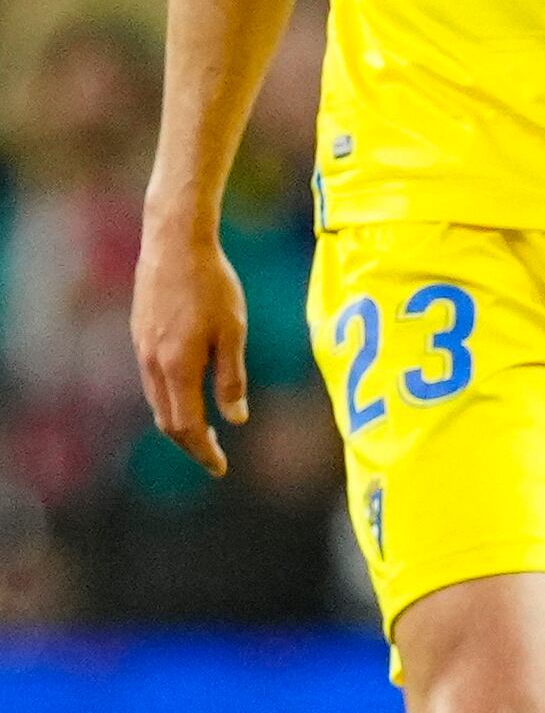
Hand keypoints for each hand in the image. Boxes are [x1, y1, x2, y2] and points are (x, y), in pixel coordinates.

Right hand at [130, 212, 247, 477]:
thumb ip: (231, 379)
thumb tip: (236, 420)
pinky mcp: (140, 335)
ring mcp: (142, 349)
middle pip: (167, 420)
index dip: (203, 451)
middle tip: (214, 457)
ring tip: (203, 433)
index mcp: (177, 367)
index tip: (220, 468)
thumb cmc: (212, 285)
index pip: (186, 426)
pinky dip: (169, 399)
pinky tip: (187, 396)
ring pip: (156, 401)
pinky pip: (152, 381)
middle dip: (190, 444)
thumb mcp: (232, 332)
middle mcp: (152, 363)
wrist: (174, 244)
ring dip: (178, 422)